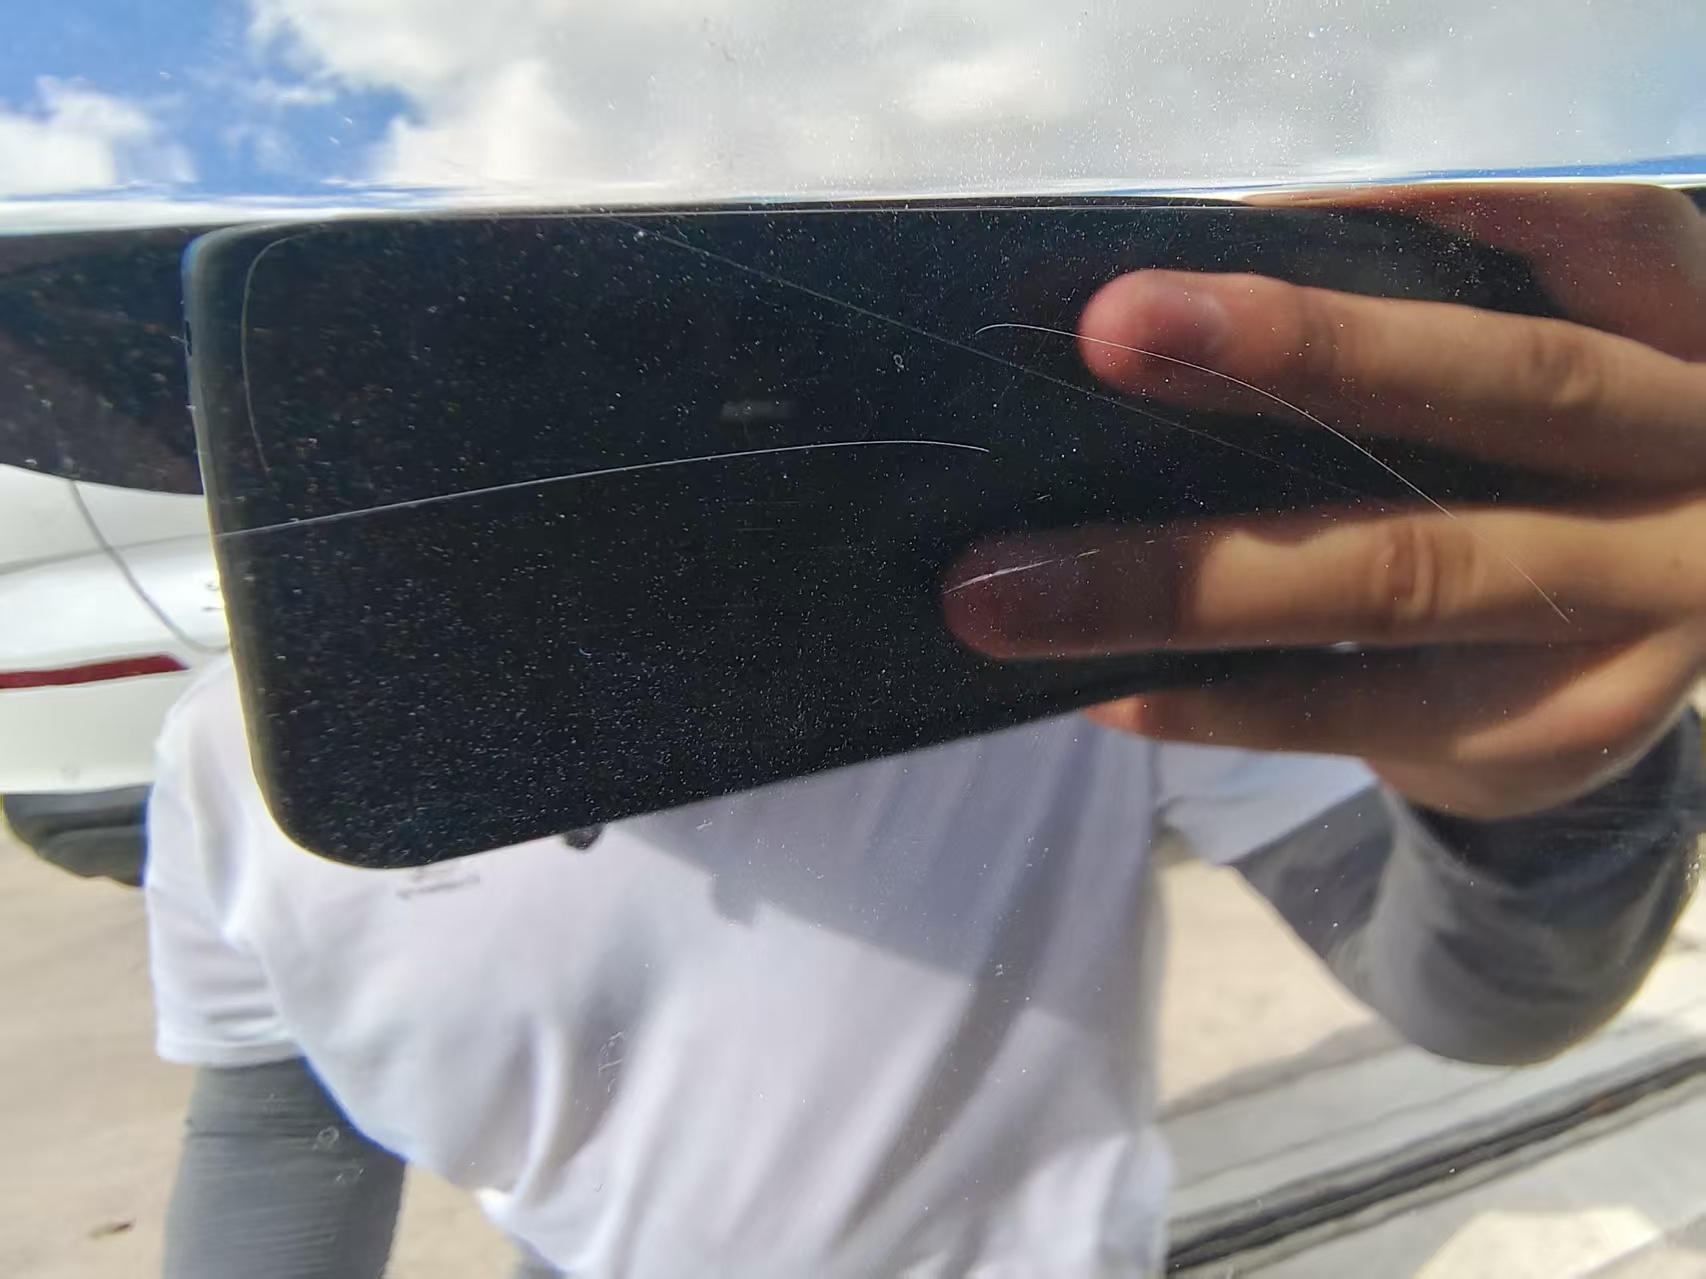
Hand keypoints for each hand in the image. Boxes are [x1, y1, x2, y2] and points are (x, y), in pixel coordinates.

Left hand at [942, 184, 1705, 818]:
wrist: (1627, 646)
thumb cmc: (1521, 465)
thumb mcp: (1514, 382)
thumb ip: (1414, 338)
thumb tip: (1150, 322)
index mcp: (1671, 324)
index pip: (1568, 237)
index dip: (1405, 221)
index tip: (1229, 221)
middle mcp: (1683, 456)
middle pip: (1501, 385)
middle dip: (1305, 350)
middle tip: (1109, 333)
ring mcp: (1637, 603)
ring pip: (1406, 572)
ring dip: (1186, 578)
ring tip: (1005, 588)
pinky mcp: (1560, 725)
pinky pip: (1365, 707)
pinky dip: (1220, 700)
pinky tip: (1105, 689)